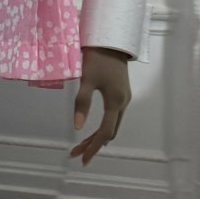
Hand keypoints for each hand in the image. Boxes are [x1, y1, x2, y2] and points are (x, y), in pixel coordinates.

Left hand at [70, 47, 130, 165]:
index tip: (82, 159)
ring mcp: (124, 98)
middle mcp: (123, 103)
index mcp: (115, 101)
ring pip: (112, 125)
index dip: (93, 148)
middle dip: (93, 144)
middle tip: (75, 154)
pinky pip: (113, 117)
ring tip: (80, 145)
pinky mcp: (121, 93)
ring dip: (97, 136)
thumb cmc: (97, 57)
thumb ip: (82, 103)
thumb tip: (78, 128)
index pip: (104, 132)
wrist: (112, 39)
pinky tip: (92, 130)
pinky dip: (102, 126)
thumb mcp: (86, 79)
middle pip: (109, 132)